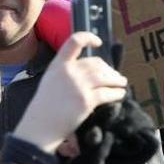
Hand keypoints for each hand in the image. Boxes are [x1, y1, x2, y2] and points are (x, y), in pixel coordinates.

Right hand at [14, 32, 127, 153]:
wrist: (41, 125)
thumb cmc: (45, 106)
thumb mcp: (50, 80)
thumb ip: (66, 72)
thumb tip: (89, 70)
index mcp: (58, 65)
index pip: (74, 41)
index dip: (88, 38)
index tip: (98, 42)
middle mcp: (69, 72)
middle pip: (96, 63)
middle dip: (108, 69)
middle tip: (114, 75)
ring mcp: (78, 86)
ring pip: (105, 77)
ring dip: (116, 80)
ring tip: (121, 83)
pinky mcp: (86, 100)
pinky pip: (108, 93)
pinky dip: (116, 93)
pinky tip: (119, 94)